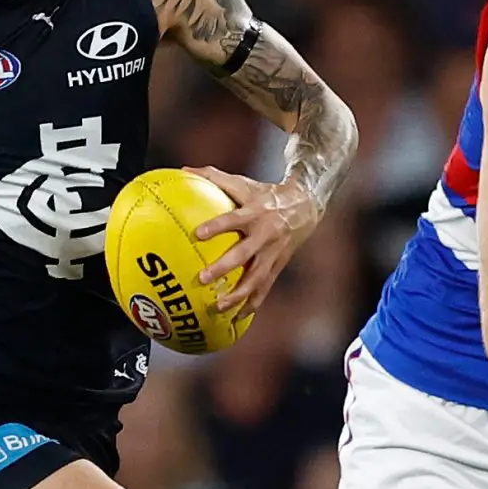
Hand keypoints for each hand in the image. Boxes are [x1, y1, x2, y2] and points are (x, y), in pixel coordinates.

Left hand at [188, 166, 318, 320]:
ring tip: (217, 306)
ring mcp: (273, 254)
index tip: (198, 234)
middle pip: (244, 254)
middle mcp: (265, 235)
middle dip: (224, 267)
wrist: (304, 208)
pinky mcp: (277, 267)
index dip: (217, 226)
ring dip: (237, 294)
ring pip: (256, 278)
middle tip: (203, 278)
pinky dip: (251, 304)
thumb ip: (213, 177)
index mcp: (255, 214)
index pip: (234, 219)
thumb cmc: (264, 194)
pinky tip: (236, 318)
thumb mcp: (243, 182)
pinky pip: (264, 289)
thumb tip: (183, 170)